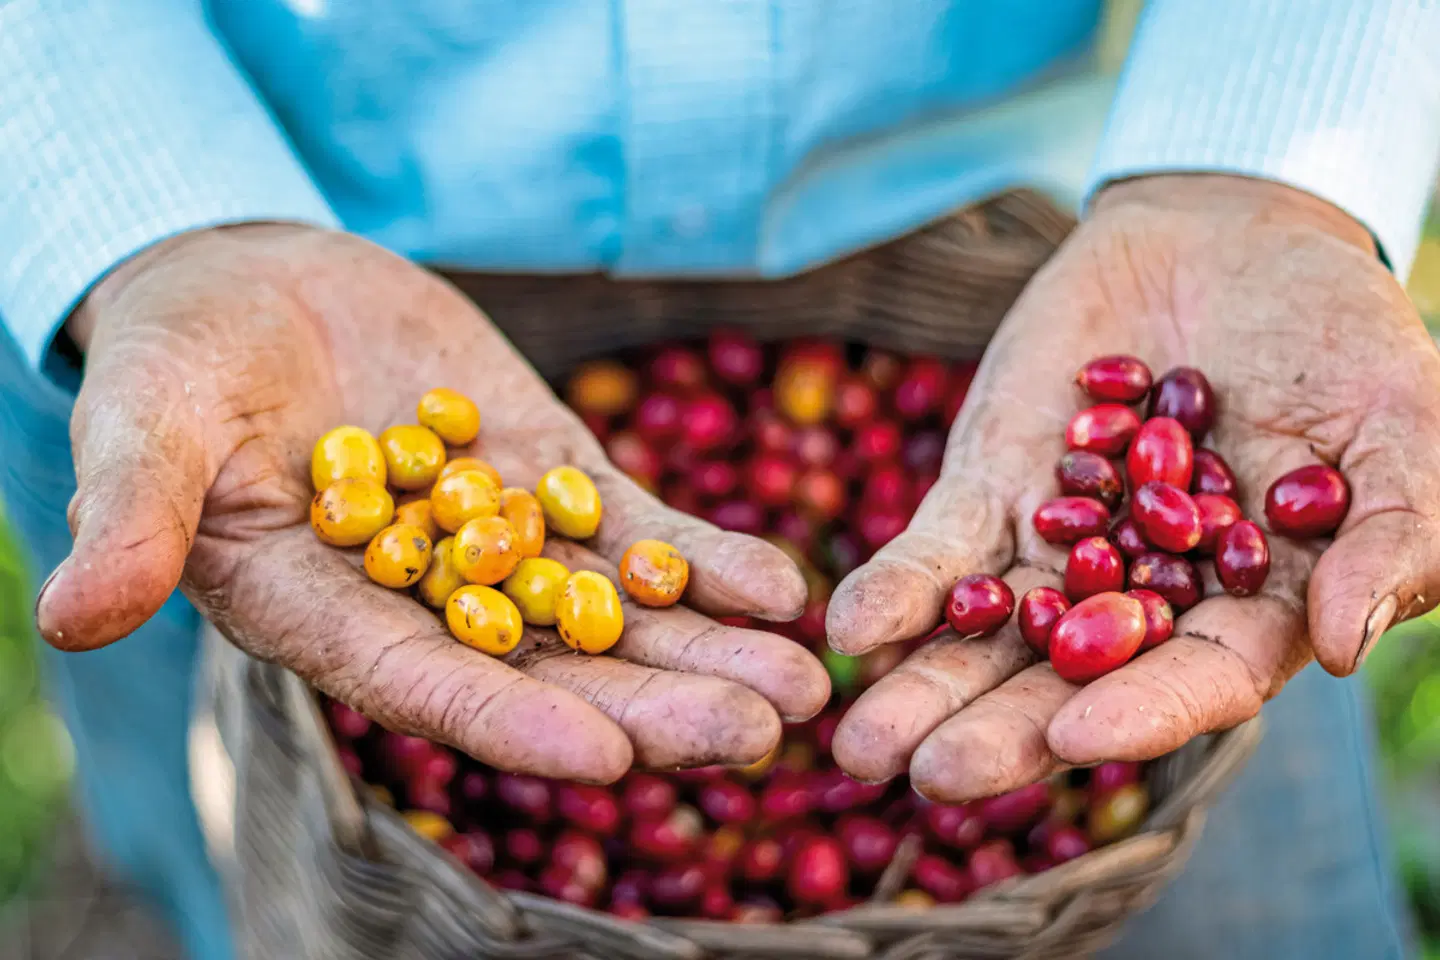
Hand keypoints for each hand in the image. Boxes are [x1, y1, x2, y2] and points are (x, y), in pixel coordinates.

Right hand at [39, 224, 826, 781]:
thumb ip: (130, 514)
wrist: (254, 289)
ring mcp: (502, 538)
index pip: (424, 687)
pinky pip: (637, 529)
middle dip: (655, 707)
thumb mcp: (142, 425)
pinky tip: (784, 585)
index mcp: (328, 613)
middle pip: (552, 669)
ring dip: (712, 650)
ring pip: (616, 613)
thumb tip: (73, 616)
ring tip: (805, 681)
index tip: (609, 761)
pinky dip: (708, 558)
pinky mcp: (550, 474)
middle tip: (761, 738)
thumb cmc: (177, 364)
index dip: (511, 721)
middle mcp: (429, 600)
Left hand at [826, 174, 1439, 799]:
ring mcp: (1057, 547)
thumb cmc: (1338, 335)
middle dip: (1000, 731)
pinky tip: (852, 626)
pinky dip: (901, 588)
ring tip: (860, 746)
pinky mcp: (993, 489)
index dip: (1142, 711)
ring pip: (989, 636)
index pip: (1194, 680)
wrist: (1230, 237)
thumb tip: (1346, 643)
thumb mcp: (1401, 422)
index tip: (1077, 738)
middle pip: (1067, 682)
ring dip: (926, 687)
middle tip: (930, 779)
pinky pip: (942, 550)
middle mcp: (1139, 599)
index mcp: (1247, 609)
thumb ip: (1392, 534)